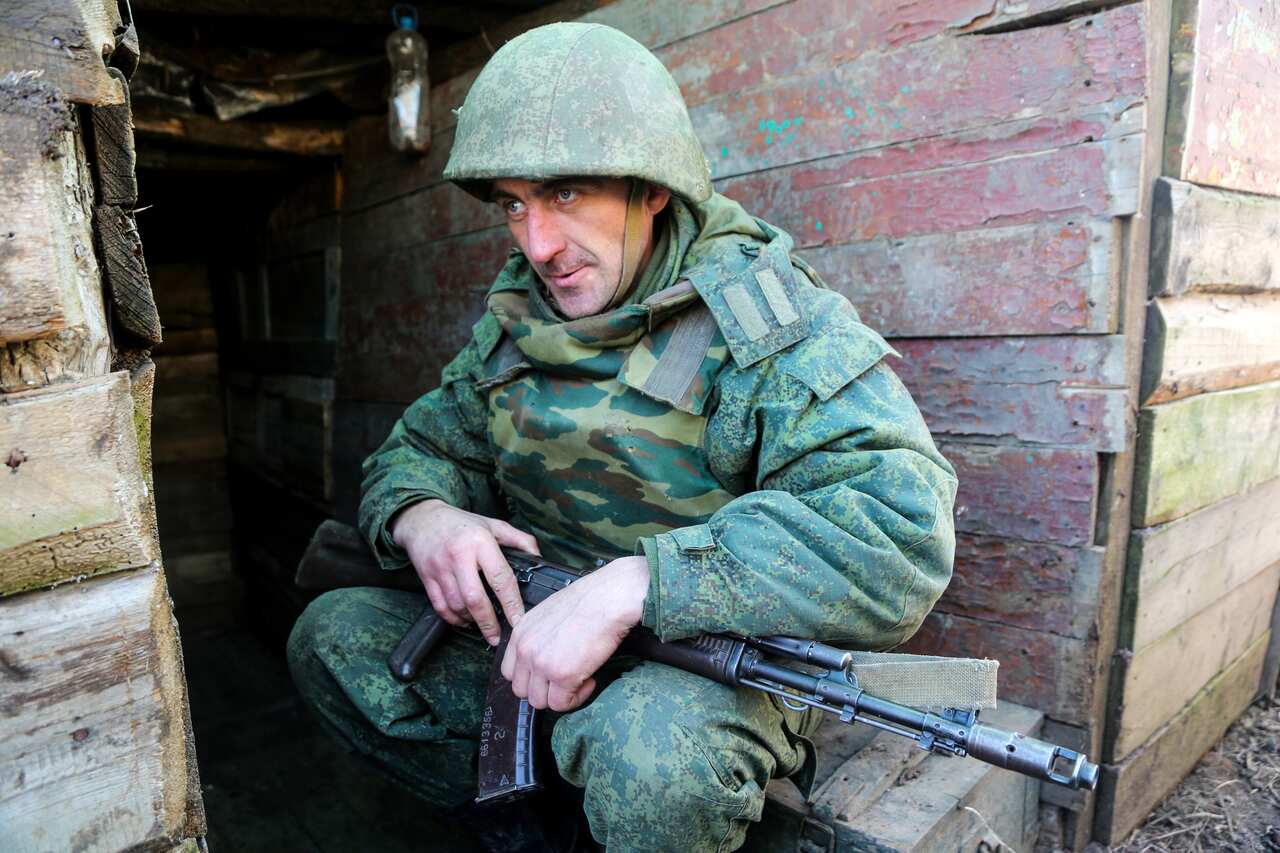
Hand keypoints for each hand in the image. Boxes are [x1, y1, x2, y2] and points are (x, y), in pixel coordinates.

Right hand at [391, 499, 538, 644]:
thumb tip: (538, 558)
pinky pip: (440, 606)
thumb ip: (519, 540)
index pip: (500, 577)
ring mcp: (440, 568)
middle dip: (488, 622)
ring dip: (472, 620)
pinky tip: (464, 620)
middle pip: (475, 598)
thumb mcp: (493, 525)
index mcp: (480, 542)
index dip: (511, 603)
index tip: (518, 620)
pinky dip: (453, 619)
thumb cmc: (461, 524)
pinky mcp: (426, 578)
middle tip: (498, 637)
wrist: (422, 519)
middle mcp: (459, 556)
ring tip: (484, 626)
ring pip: (457, 605)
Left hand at [501, 555, 648, 710]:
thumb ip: (538, 636)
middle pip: (522, 690)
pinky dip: (576, 698)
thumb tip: (545, 655)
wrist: (609, 599)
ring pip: (539, 701)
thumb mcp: (549, 613)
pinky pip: (561, 705)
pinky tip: (589, 680)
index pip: (509, 672)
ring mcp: (542, 664)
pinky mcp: (563, 676)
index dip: (531, 677)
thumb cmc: (589, 601)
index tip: (548, 675)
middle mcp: (525, 650)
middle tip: (565, 679)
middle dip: (545, 689)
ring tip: (579, 678)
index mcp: (521, 633)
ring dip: (560, 695)